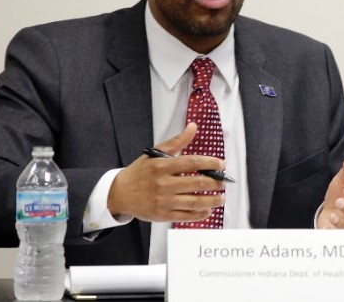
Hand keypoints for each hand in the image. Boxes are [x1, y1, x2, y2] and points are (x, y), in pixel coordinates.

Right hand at [107, 122, 225, 221]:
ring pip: (194, 202)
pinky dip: (199, 214)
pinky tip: (207, 210)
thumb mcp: (155, 154)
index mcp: (162, 166)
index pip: (191, 163)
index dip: (209, 163)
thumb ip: (177, 141)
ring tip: (221, 198)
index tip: (221, 164)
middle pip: (196, 183)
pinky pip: (185, 216)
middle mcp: (163, 184)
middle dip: (215, 183)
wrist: (120, 194)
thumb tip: (193, 127)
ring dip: (212, 200)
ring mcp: (163, 201)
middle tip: (224, 182)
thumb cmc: (140, 172)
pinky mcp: (162, 215)